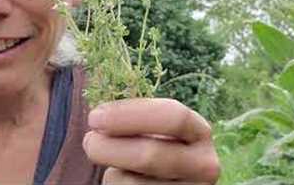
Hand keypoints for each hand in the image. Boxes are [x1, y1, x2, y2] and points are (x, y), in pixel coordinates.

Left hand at [83, 98, 219, 183]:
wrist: (171, 182)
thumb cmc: (156, 146)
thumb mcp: (155, 129)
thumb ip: (135, 120)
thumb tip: (98, 119)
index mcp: (200, 132)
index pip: (173, 117)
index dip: (130, 115)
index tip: (95, 117)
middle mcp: (205, 165)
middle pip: (150, 155)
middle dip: (109, 146)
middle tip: (89, 140)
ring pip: (133, 184)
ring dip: (112, 172)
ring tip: (114, 165)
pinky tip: (125, 180)